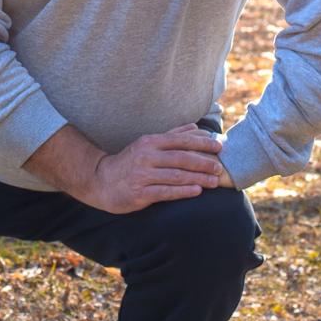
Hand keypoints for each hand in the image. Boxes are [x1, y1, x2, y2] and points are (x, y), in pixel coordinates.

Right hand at [76, 124, 223, 213]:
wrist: (101, 181)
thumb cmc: (129, 162)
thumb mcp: (147, 144)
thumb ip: (172, 135)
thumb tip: (195, 127)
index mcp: (150, 142)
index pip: (180, 141)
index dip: (201, 143)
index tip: (219, 147)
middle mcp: (146, 156)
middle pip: (180, 158)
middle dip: (203, 162)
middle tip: (219, 167)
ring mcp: (142, 175)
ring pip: (175, 175)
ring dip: (197, 178)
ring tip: (214, 182)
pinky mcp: (140, 193)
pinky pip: (166, 192)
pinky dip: (183, 191)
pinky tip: (196, 191)